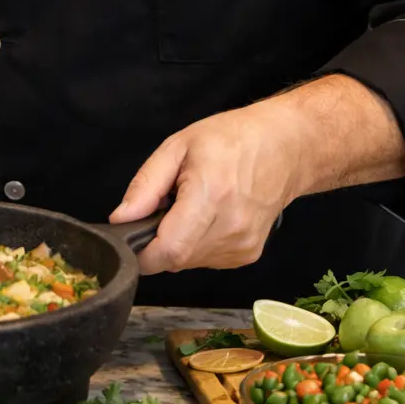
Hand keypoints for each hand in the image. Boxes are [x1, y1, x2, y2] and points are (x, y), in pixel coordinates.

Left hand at [109, 102, 301, 274]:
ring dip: (178, 243)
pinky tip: (208, 219)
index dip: (141, 251)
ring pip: (188, 263)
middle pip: (174, 260)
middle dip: (158, 241)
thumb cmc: (231, 139)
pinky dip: (197, 245)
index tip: (133, 234)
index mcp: (211, 195)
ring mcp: (242, 245)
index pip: (168, 251)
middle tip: (166, 208)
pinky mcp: (248, 254)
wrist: (284, 148)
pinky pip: (206, 261)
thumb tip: (120, 219)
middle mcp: (231, 227)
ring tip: (191, 209)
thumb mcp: (178, 147)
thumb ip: (145, 186)